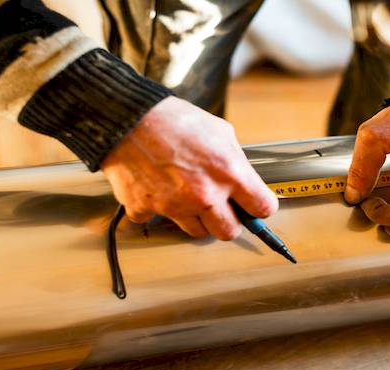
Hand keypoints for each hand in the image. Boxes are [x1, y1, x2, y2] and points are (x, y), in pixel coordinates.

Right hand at [101, 96, 277, 239]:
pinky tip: (158, 190)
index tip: (255, 205)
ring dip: (196, 218)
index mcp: (228, 173)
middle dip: (228, 220)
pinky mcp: (146, 209)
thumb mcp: (220, 131)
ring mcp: (174, 206)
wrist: (127, 117)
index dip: (259, 206)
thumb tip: (243, 179)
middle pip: (229, 232)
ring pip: (197, 232)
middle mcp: (204, 195)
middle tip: (222, 208)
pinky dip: (158, 210)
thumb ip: (235, 160)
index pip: (262, 208)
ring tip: (188, 195)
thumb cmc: (171, 119)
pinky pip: (158, 220)